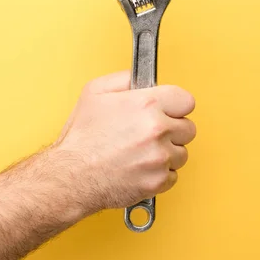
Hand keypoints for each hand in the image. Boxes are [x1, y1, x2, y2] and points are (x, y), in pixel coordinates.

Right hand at [52, 71, 195, 215]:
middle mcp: (158, 130)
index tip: (168, 111)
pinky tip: (140, 168)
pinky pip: (173, 176)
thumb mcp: (95, 92)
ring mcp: (160, 158)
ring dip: (167, 153)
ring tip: (142, 152)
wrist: (71, 175)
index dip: (175, 105)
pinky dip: (159, 174)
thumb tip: (141, 78)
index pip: (186, 100)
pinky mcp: (158, 181)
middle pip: (188, 128)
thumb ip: (124, 79)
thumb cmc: (81, 137)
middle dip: (172, 130)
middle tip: (152, 133)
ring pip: (181, 153)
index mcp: (147, 104)